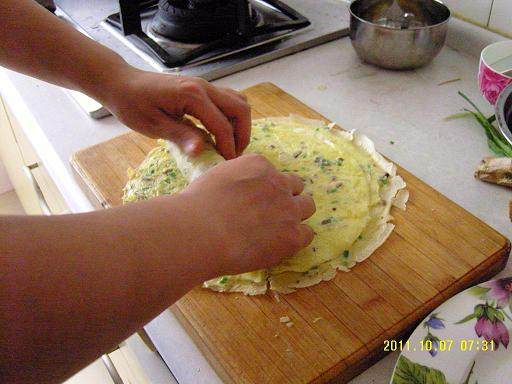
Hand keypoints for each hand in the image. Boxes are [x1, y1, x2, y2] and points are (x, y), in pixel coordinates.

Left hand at [98, 67, 250, 158]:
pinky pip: (227, 100)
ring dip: (239, 124)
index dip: (228, 147)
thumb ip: (180, 136)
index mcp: (192, 95)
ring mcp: (204, 85)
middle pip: (240, 108)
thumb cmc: (132, 105)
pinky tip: (219, 133)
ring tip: (228, 145)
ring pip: (237, 102)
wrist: (121, 83)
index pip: (222, 124)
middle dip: (242, 134)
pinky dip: (231, 117)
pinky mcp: (202, 88)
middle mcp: (204, 86)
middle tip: (232, 155)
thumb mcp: (153, 125)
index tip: (226, 165)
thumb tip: (202, 152)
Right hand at [178, 154, 315, 275]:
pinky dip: (296, 238)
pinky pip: (308, 234)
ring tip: (280, 229)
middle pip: (296, 185)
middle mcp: (278, 183)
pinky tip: (280, 245)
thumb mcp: (216, 177)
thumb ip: (235, 178)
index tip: (254, 199)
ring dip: (296, 214)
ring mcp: (289, 209)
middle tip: (270, 213)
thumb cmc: (197, 206)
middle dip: (286, 196)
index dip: (264, 187)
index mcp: (259, 165)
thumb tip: (237, 188)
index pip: (272, 172)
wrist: (201, 232)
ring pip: (307, 206)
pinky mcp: (293, 235)